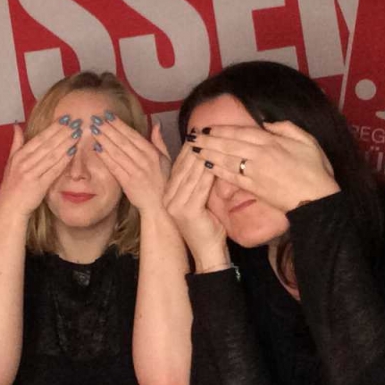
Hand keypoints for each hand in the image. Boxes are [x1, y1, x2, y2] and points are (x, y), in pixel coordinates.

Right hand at [0, 118, 76, 217]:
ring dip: (66, 143)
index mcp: (18, 156)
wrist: (10, 208)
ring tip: (77, 134)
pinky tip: (73, 152)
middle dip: (63, 132)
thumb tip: (16, 126)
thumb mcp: (10, 162)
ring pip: (52, 155)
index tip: (65, 119)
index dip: (53, 128)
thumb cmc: (12, 185)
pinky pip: (54, 170)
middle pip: (47, 145)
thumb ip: (16, 144)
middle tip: (76, 122)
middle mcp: (24, 163)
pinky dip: (64, 160)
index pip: (39, 138)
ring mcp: (32, 174)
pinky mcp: (39, 185)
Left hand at [92, 116, 169, 211]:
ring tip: (94, 130)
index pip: (133, 135)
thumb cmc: (163, 181)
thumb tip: (155, 123)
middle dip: (108, 129)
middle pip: (123, 142)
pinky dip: (105, 157)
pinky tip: (96, 148)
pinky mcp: (127, 183)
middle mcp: (144, 161)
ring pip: (117, 153)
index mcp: (152, 153)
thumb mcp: (166, 159)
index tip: (108, 116)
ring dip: (104, 140)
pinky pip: (114, 167)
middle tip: (96, 119)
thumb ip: (159, 141)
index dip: (120, 125)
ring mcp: (135, 172)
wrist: (159, 205)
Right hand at [162, 144, 226, 266]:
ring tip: (211, 141)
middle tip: (204, 131)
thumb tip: (200, 156)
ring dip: (202, 156)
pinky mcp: (187, 210)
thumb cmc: (207, 225)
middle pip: (183, 167)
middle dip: (195, 148)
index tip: (198, 133)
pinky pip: (200, 186)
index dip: (188, 148)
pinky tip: (216, 161)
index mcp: (169, 194)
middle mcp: (168, 198)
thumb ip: (197, 179)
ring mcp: (176, 205)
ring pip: (191, 174)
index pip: (177, 165)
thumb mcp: (199, 198)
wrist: (208, 253)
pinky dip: (209, 173)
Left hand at [189, 122, 338, 212]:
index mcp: (272, 142)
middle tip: (191, 136)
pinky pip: (232, 178)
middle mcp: (260, 155)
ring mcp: (256, 172)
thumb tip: (266, 123)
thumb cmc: (315, 170)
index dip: (222, 129)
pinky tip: (207, 167)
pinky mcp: (254, 188)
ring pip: (227, 160)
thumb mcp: (307, 141)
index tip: (207, 127)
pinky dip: (218, 171)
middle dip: (208, 140)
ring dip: (208, 154)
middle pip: (229, 144)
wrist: (317, 200)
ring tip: (193, 149)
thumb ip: (286, 128)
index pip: (241, 132)